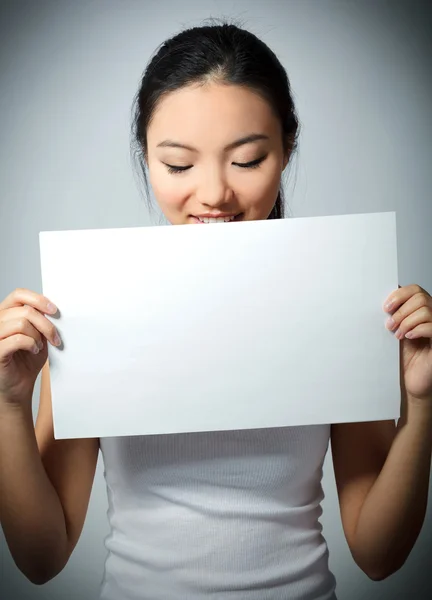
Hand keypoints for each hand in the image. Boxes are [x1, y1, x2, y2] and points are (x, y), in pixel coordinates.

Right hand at [0, 288, 60, 405]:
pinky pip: (17, 339)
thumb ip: (40, 321)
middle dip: (46, 324)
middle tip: (55, 338)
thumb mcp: (38, 336)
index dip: (38, 299)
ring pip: (21, 323)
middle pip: (25, 310)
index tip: (54, 310)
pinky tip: (34, 351)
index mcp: (6, 314)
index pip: (18, 294)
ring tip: (39, 347)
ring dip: (37, 336)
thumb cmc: (27, 361)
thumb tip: (52, 308)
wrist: (19, 386)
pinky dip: (31, 344)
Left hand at [384, 284, 431, 401]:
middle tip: (389, 325)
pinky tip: (408, 337)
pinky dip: (417, 330)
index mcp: (421, 311)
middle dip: (401, 311)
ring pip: (425, 310)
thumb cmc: (403, 358)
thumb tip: (378, 300)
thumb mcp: (394, 332)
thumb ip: (392, 316)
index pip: (415, 290)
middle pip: (420, 297)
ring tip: (397, 335)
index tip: (386, 307)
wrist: (409, 381)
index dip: (400, 295)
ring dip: (406, 321)